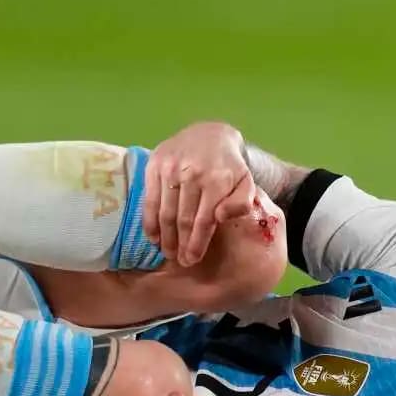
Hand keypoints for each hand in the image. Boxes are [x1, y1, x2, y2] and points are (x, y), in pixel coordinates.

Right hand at [143, 122, 255, 266]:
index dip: (196, 244)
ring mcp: (170, 168)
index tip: (192, 260)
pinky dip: (149, 221)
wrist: (209, 135)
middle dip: (180, 245)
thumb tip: (221, 217)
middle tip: (179, 260)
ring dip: (164, 237)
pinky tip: (153, 236)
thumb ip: (241, 203)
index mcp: (217, 180)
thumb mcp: (246, 182)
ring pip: (165, 212)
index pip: (203, 221)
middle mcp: (192, 173)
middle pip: (182, 219)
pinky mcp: (154, 165)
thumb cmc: (229, 166)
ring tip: (167, 252)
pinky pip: (149, 199)